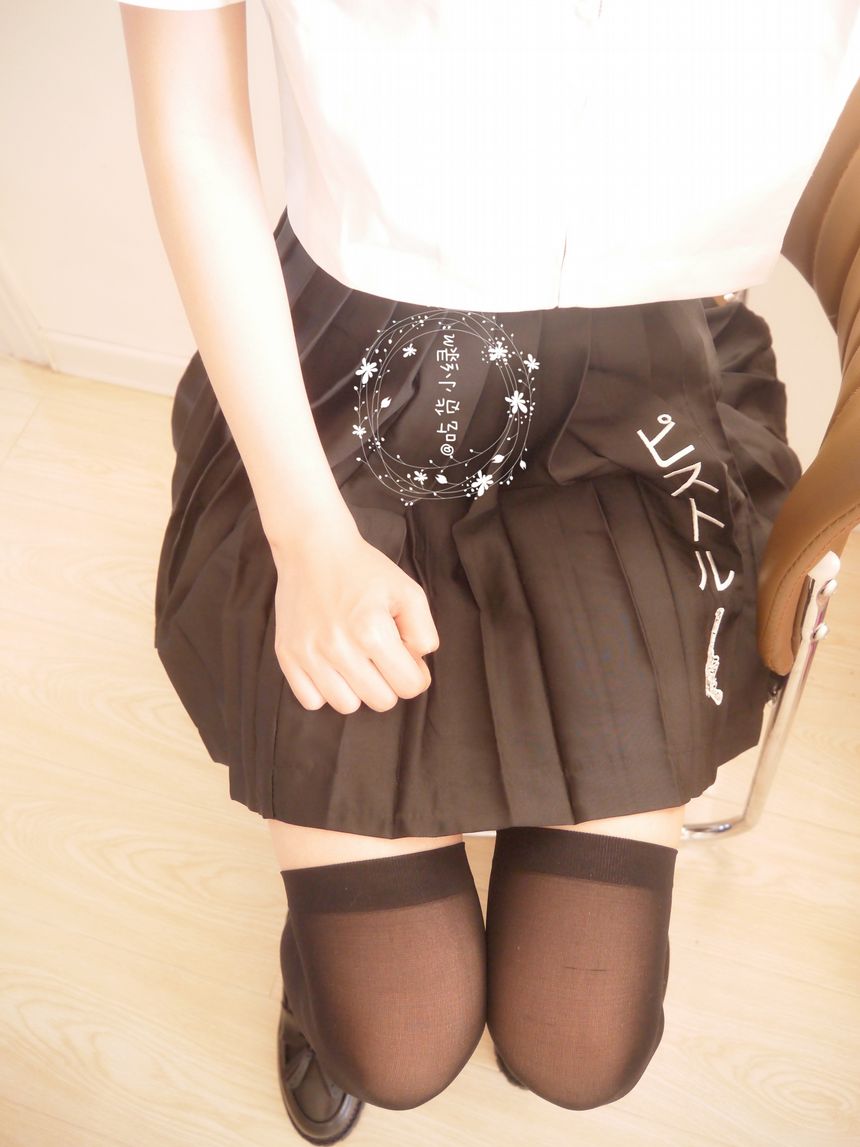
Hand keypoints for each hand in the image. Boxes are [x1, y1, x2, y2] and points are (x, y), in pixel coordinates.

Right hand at [271, 526, 439, 713]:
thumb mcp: (408, 592)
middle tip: (381, 657)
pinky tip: (331, 665)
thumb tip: (417, 668)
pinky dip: (324, 690)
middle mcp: (338, 648)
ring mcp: (308, 654)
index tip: (408, 659)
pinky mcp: (286, 655)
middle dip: (389, 682)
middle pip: (381, 702)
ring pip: (346, 706)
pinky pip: (311, 700)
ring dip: (357, 689)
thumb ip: (423, 633)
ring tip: (356, 660)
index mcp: (372, 632)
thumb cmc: (364, 571)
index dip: (415, 674)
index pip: (409, 687)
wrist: (313, 548)